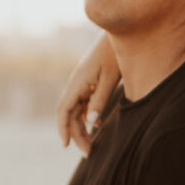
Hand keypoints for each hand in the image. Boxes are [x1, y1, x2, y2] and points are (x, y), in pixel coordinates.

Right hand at [56, 36, 119, 154]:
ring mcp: (83, 82)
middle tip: (88, 153)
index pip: (63, 110)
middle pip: (70, 114)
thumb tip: (90, 121)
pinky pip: (84, 102)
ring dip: (82, 127)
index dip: (63, 129)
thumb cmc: (116, 53)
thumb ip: (100, 99)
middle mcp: (76, 83)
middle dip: (76, 134)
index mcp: (77, 82)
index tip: (66, 146)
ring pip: (77, 109)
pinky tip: (97, 125)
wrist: (122, 31)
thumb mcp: (111, 78)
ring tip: (92, 144)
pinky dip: (88, 115)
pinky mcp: (90, 81)